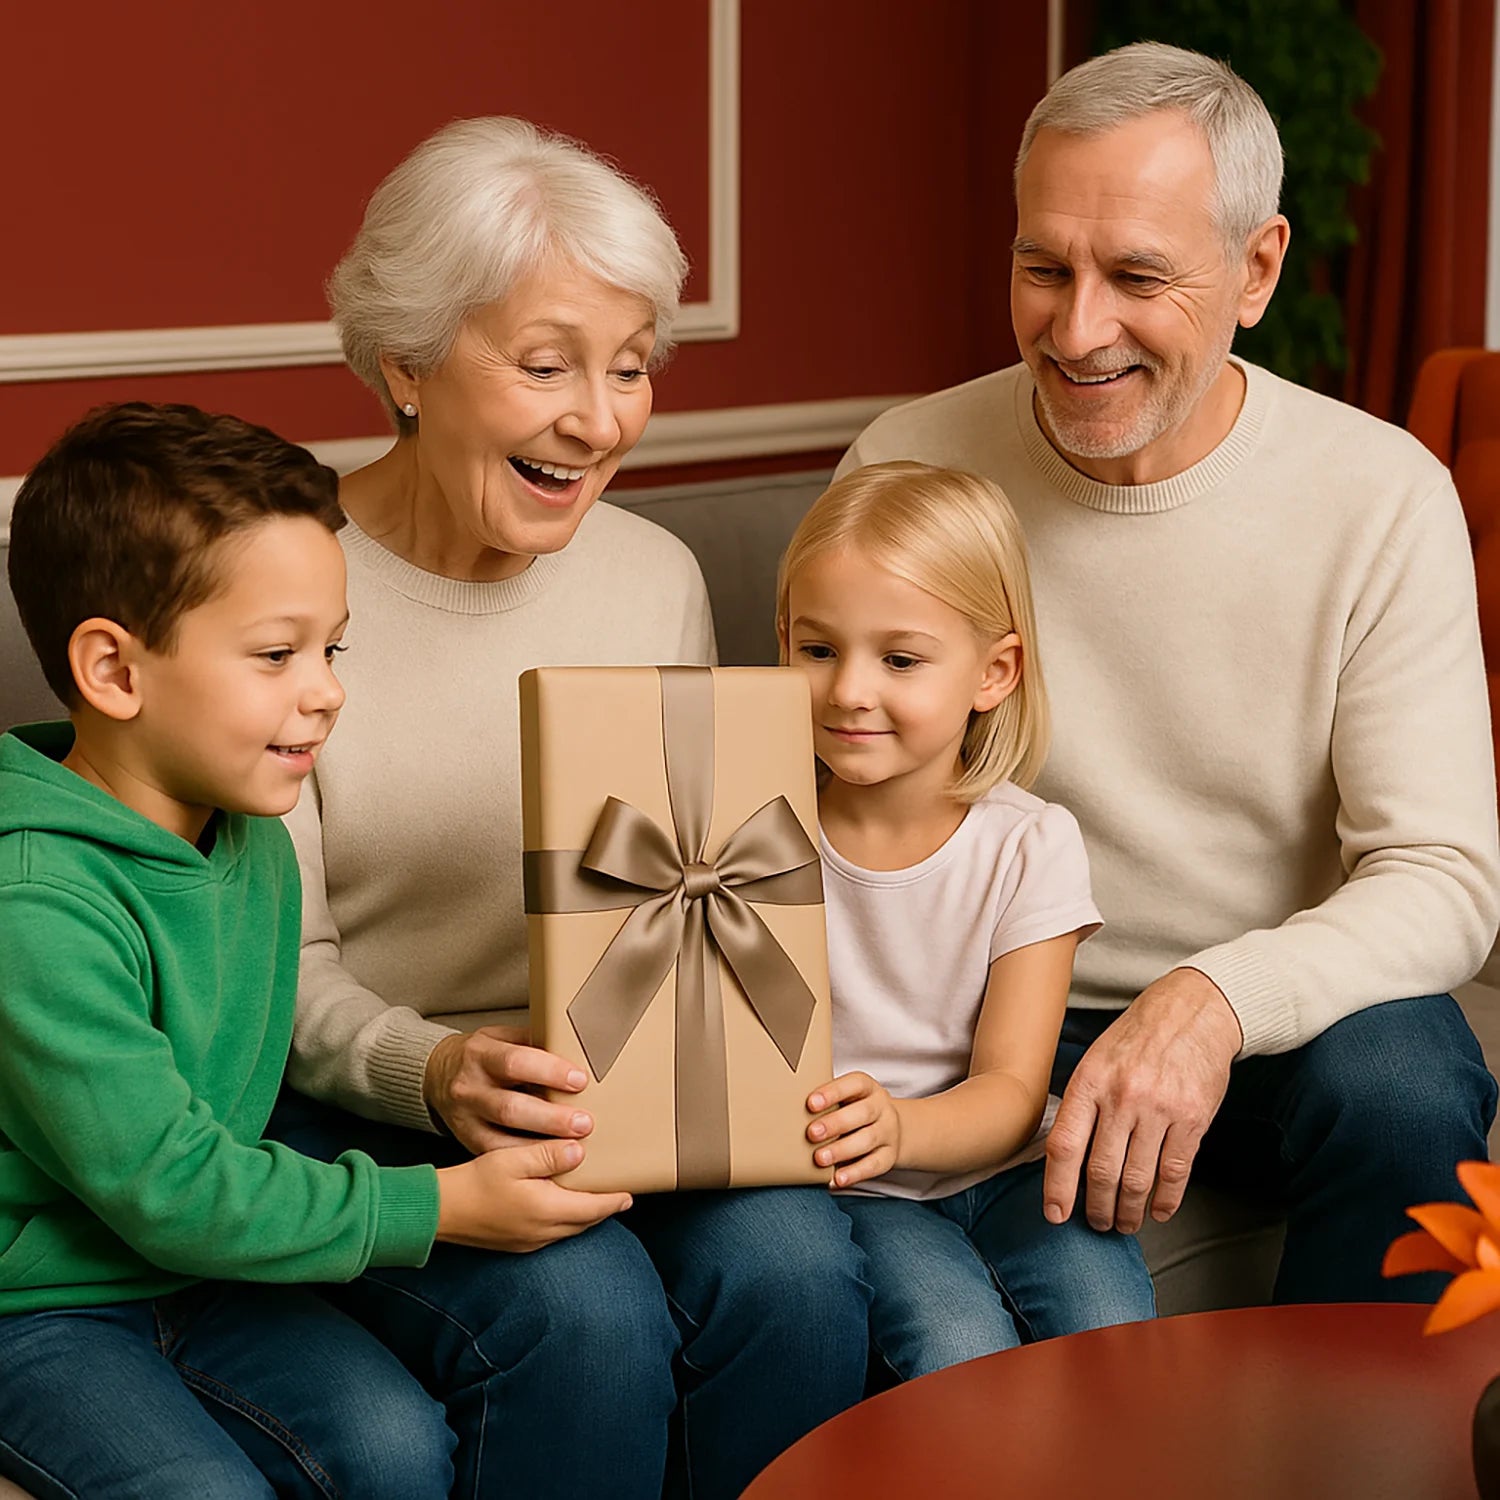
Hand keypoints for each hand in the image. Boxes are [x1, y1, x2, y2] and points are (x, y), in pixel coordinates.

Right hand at [424, 1027, 592, 1154]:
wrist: (440, 1074)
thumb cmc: (484, 1055)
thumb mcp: (503, 1037)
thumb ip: (535, 1043)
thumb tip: (580, 1049)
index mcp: (480, 1054)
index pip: (516, 1062)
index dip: (549, 1071)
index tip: (580, 1080)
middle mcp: (469, 1087)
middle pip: (510, 1107)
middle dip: (550, 1118)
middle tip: (583, 1123)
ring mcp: (466, 1118)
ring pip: (502, 1139)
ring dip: (542, 1147)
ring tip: (574, 1149)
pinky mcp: (468, 1141)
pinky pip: (498, 1156)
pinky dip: (525, 1162)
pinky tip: (551, 1164)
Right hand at [435, 1138, 630, 1252]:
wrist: (440, 1212)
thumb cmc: (474, 1182)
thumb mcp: (512, 1159)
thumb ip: (548, 1154)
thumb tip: (579, 1152)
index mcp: (546, 1210)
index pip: (593, 1208)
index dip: (614, 1200)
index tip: (630, 1193)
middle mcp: (542, 1232)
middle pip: (585, 1221)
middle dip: (603, 1208)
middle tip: (619, 1194)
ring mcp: (529, 1241)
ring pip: (569, 1229)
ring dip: (585, 1215)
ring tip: (595, 1198)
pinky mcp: (517, 1243)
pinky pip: (552, 1233)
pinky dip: (565, 1219)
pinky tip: (562, 1205)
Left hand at [807, 1072, 901, 1187]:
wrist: (892, 1129)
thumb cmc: (854, 1111)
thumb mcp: (847, 1099)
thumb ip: (826, 1102)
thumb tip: (787, 1108)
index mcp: (867, 1088)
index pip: (854, 1084)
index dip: (833, 1092)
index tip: (811, 1103)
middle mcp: (881, 1108)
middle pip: (862, 1113)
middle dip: (835, 1123)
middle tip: (811, 1133)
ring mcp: (888, 1132)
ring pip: (868, 1140)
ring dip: (842, 1150)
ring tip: (820, 1159)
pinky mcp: (889, 1156)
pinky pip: (874, 1165)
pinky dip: (854, 1174)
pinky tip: (836, 1179)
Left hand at [1043, 968, 1241, 1232]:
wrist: (1194, 1011)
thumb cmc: (1137, 1038)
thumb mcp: (1097, 1059)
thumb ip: (1082, 1103)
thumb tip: (1065, 1156)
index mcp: (1090, 1081)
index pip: (1065, 1145)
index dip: (1057, 1187)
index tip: (1055, 1214)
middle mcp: (1122, 1097)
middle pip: (1101, 1171)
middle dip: (1096, 1207)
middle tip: (1095, 1223)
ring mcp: (1160, 1109)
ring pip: (1138, 1179)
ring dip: (1128, 1211)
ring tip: (1124, 1223)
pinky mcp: (1194, 1119)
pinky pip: (1175, 1172)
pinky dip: (1165, 1200)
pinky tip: (1157, 1211)